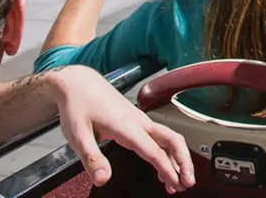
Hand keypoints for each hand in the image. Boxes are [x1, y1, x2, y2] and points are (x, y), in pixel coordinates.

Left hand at [48, 66, 195, 192]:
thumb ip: (93, 159)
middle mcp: (139, 121)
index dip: (167, 169)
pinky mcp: (137, 120)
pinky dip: (167, 152)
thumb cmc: (78, 106)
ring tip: (178, 180)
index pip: (154, 151)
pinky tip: (163, 165)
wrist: (78, 83)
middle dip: (184, 161)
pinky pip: (160, 136)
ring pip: (169, 138)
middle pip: (172, 140)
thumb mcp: (78, 136)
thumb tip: (103, 179)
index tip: (175, 183)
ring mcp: (140, 119)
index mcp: (127, 126)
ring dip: (178, 158)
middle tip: (187, 182)